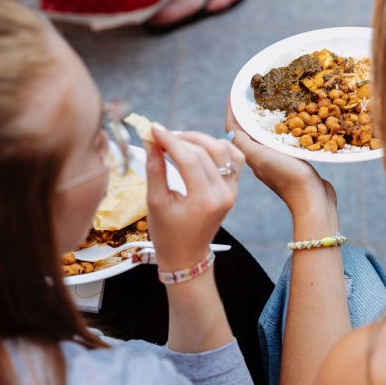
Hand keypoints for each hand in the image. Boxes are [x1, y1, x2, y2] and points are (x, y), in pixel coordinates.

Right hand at [145, 128, 244, 271]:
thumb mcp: (155, 202)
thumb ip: (154, 169)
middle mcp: (224, 194)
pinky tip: (199, 147)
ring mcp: (232, 191)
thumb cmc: (167, 233)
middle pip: (206, 151)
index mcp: (204, 201)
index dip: (170, 140)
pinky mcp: (234, 189)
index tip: (152, 129)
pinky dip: (218, 147)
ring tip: (178, 140)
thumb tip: (151, 139)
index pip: (189, 159)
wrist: (187, 255)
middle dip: (181, 138)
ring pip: (223, 150)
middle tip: (160, 135)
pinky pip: (233, 158)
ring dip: (200, 140)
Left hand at [226, 97, 336, 217]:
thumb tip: (229, 130)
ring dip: (264, 118)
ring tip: (270, 101)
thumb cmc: (287, 178)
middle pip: (247, 130)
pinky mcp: (291, 161)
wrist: (312, 201)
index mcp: (250, 154)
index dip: (232, 109)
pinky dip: (281, 127)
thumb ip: (244, 144)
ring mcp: (275, 160)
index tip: (234, 91)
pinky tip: (292, 119)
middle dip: (247, 111)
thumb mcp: (262, 157)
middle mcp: (260, 157)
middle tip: (253, 92)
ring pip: (264, 134)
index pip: (234, 129)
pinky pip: (282, 140)